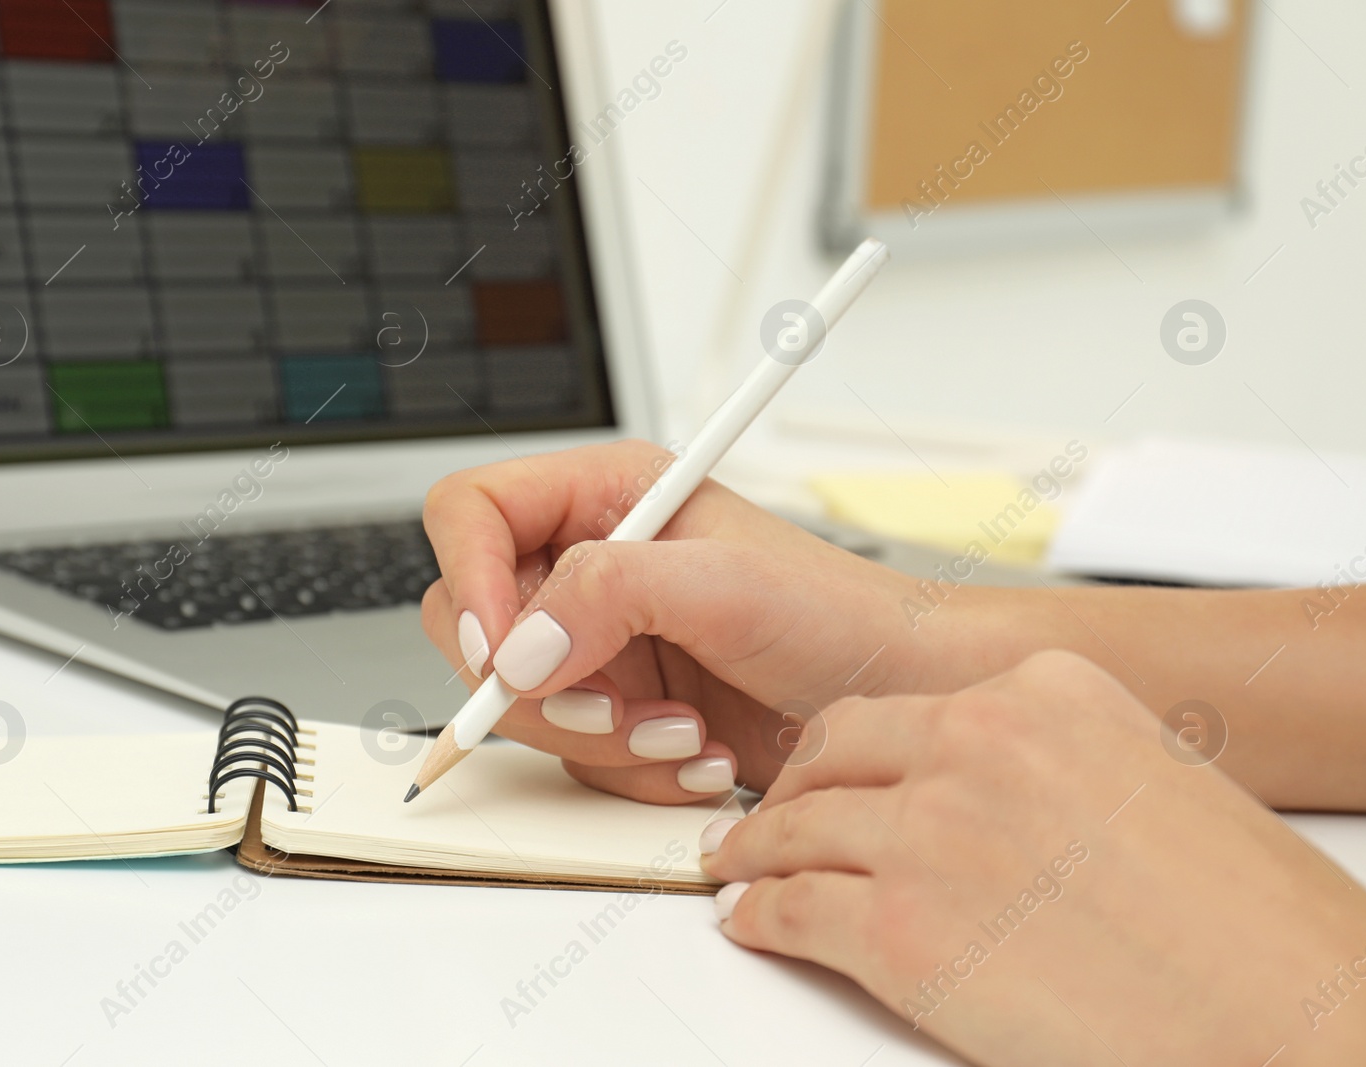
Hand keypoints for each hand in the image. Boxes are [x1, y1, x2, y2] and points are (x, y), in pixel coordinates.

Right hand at [420, 440, 926, 802]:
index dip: (470, 580)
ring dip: (597, 735)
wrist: (895, 696)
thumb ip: (610, 593)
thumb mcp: (725, 584)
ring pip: (518, 701)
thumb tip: (521, 647)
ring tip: (680, 730)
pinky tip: (694, 751)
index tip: (502, 651)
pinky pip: (571, 753)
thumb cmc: (839, 614)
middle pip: (476, 622)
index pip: (472, 513)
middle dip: (540, 684)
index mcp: (604, 495)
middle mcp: (590, 565)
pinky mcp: (619, 707)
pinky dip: (629, 769)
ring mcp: (600, 641)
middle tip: (608, 707)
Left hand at [703, 651, 1365, 1066]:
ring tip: (736, 869)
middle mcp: (979, 741)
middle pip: (832, 753)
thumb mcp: (1148, 779)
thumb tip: (971, 792)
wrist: (1302, 1022)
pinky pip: (791, 911)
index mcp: (1046, 691)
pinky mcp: (899, 929)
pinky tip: (751, 922)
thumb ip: (1047, 763)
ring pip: (796, 830)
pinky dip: (757, 919)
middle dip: (789, 790)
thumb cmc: (1253, 925)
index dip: (847, 750)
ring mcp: (931, 831)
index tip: (826, 769)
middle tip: (764, 818)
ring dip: (756, 853)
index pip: (901, 707)